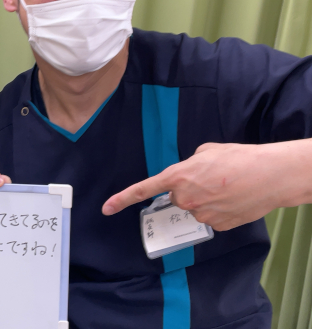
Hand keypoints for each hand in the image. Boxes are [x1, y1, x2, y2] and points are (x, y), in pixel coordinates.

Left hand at [102, 141, 311, 230]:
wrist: (270, 176)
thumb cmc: (239, 159)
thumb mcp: (206, 151)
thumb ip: (189, 163)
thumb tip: (188, 171)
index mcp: (178, 176)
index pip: (144, 189)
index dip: (122, 199)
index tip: (107, 208)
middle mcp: (185, 198)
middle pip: (176, 198)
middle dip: (188, 189)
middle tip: (211, 179)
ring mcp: (201, 214)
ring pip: (195, 208)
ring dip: (205, 200)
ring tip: (226, 187)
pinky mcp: (217, 225)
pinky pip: (210, 218)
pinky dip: (219, 210)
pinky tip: (233, 199)